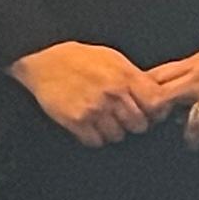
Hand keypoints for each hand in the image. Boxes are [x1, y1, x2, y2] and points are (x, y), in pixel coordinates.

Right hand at [9, 40, 162, 146]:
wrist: (41, 61)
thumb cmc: (77, 58)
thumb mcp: (112, 59)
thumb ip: (135, 78)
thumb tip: (158, 97)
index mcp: (124, 76)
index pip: (156, 104)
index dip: (154, 111)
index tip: (148, 111)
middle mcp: (112, 93)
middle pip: (139, 124)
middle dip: (131, 122)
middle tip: (119, 115)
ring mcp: (94, 108)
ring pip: (117, 135)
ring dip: (110, 130)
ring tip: (99, 117)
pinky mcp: (76, 120)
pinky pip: (95, 141)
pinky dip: (92, 136)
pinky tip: (87, 124)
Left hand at [148, 39, 198, 157]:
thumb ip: (188, 67)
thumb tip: (170, 78)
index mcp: (192, 66)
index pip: (156, 78)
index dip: (144, 93)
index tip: (141, 104)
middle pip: (165, 99)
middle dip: (158, 115)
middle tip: (158, 127)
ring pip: (193, 122)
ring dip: (190, 136)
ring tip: (191, 143)